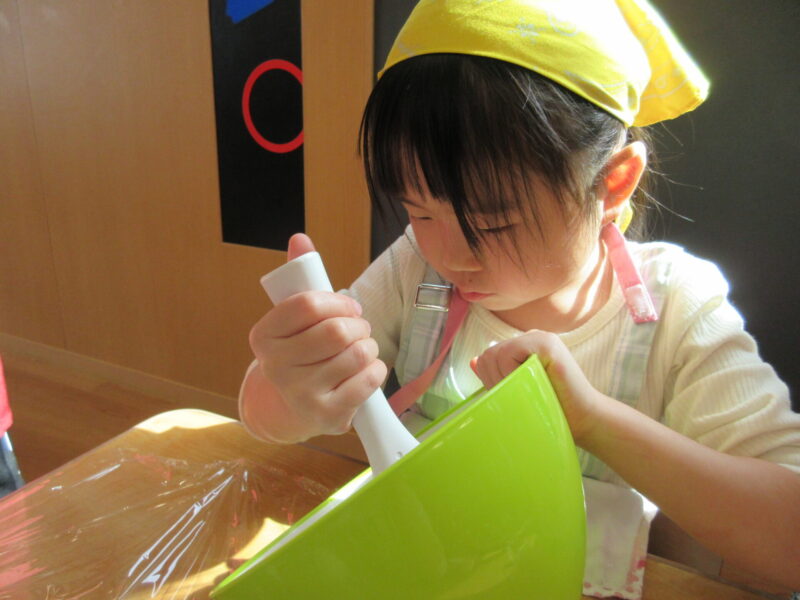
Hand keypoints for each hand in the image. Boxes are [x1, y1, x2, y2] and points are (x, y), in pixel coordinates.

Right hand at [247, 234, 386, 436]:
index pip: (309, 304)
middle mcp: (276, 367)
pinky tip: (366, 370)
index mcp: (263, 336)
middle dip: (359, 325)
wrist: (295, 406)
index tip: (350, 307)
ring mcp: (301, 394)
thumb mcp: (294, 317)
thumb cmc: (302, 351)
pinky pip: (369, 379)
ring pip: (357, 354)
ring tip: (362, 349)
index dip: (339, 302)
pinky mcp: (328, 415)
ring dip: (370, 346)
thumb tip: (300, 238)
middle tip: (359, 329)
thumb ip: (299, 276)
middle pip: (337, 331)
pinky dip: (377, 369)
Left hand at [470, 330, 602, 444]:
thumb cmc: (551, 409)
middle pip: (489, 354)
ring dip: (504, 379)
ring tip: (526, 390)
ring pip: (495, 354)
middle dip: (495, 380)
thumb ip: (498, 374)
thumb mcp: (517, 389)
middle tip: (518, 395)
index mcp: (524, 346)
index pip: (489, 357)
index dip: (492, 380)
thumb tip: (473, 361)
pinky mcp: (547, 343)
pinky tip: (531, 383)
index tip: (510, 394)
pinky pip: (509, 352)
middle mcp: (531, 337)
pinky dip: (512, 372)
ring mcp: (540, 337)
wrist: (584, 420)